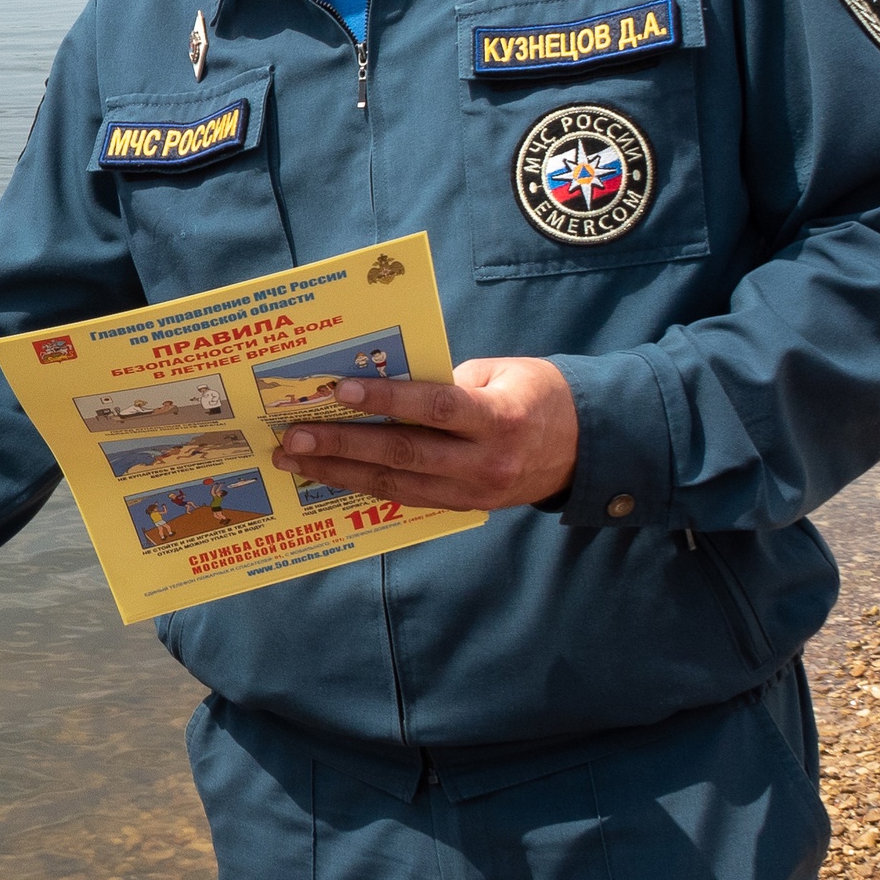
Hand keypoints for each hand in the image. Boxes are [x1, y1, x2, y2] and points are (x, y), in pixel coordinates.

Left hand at [270, 357, 577, 510]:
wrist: (585, 446)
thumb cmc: (534, 394)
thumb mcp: (500, 373)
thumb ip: (445, 381)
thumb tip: (380, 383)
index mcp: (500, 418)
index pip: (436, 408)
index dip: (387, 401)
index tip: (340, 392)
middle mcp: (486, 462)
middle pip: (404, 454)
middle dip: (343, 446)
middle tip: (294, 438)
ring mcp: (474, 491)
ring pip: (397, 484)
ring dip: (340, 472)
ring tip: (296, 461)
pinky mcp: (463, 506)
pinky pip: (406, 497)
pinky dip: (364, 486)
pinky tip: (329, 476)